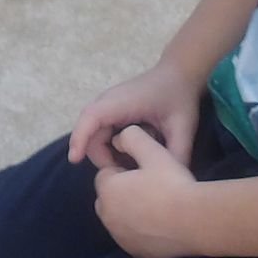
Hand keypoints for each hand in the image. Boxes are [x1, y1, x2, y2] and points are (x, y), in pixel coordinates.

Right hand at [67, 61, 199, 169]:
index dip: (79, 137)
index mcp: (121, 102)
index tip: (74, 159)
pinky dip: (112, 150)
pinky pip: (101, 136)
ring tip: (133, 167)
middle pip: (90, 135)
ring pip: (95, 138)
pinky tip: (132, 158)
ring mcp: (107, 108)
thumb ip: (177, 153)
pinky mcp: (110, 114)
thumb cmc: (179, 96)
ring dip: (108, 156)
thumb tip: (169, 182)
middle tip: (129, 177)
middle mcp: (107, 103)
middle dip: (103, 158)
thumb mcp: (183, 126)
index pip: (91, 117)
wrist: (178, 75)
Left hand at [91, 128, 199, 257]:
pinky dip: (138, 230)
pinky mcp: (133, 252)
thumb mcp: (154, 152)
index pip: (105, 174)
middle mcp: (107, 215)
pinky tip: (159, 224)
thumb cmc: (173, 184)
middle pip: (109, 198)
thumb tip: (119, 138)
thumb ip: (132, 138)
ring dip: (129, 211)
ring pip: (118, 218)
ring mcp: (119, 236)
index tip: (145, 172)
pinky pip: (130, 237)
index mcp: (108, 189)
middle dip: (122, 192)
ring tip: (157, 206)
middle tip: (151, 188)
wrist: (196, 222)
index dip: (124, 170)